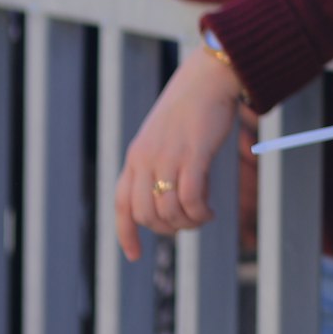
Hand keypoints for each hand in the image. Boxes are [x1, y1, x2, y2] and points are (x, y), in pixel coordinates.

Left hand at [113, 50, 244, 259]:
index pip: (122, 205)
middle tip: (188, 224)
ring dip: (187, 223)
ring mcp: (167, 158)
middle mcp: (145, 160)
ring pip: (169, 211)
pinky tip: (210, 210)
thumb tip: (170, 200)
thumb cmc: (191, 106)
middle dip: (167, 229)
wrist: (207, 78)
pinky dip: (200, 213)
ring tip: (203, 217)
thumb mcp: (163, 137)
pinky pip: (191, 199)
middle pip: (146, 214)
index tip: (134, 256)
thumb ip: (159, 164)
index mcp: (135, 156)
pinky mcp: (192, 155)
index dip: (125, 234)